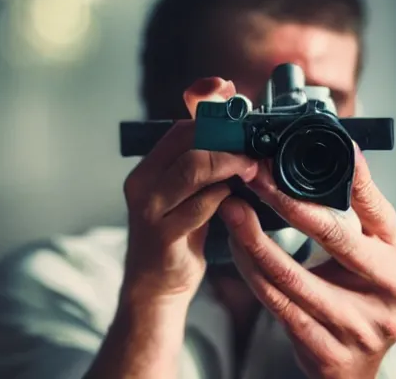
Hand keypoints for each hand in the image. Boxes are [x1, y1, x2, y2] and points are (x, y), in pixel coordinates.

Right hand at [122, 78, 258, 305]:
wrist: (155, 285)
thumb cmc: (177, 233)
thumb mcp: (184, 195)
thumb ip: (202, 165)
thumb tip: (234, 133)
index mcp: (147, 169)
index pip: (179, 129)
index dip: (211, 116)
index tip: (237, 109)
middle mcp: (142, 184)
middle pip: (187, 143)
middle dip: (227, 139)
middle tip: (253, 145)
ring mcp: (149, 210)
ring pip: (193, 169)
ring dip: (229, 164)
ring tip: (250, 167)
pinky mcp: (163, 236)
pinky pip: (201, 206)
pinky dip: (224, 197)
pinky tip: (235, 198)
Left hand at [220, 139, 395, 378]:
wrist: (358, 364)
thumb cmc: (365, 296)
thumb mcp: (374, 253)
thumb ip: (359, 211)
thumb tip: (343, 156)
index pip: (373, 208)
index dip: (347, 177)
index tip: (312, 151)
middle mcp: (386, 292)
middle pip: (331, 236)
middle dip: (284, 201)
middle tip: (255, 178)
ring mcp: (357, 325)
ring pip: (291, 274)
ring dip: (254, 237)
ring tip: (232, 209)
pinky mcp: (324, 349)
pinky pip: (275, 303)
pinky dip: (250, 269)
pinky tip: (236, 247)